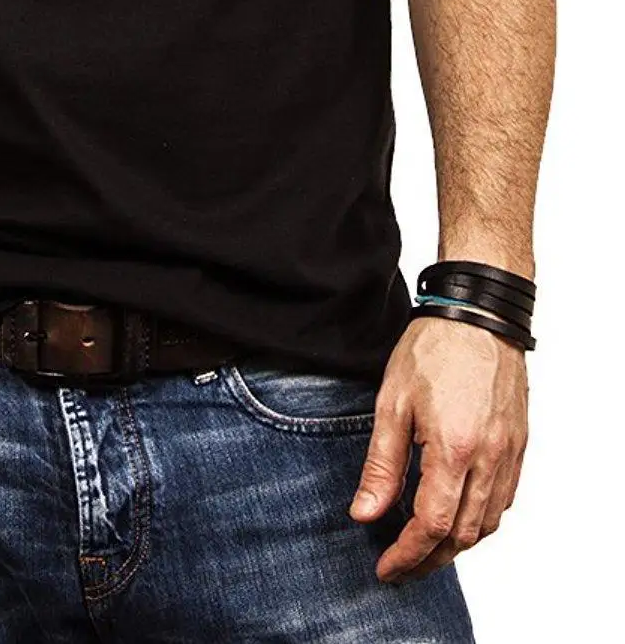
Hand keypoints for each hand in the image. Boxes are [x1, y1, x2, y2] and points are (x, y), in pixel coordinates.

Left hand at [349, 314, 527, 581]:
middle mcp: (489, 459)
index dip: (407, 555)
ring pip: (488, 523)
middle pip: (463, 535)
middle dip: (430, 560)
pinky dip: (481, 519)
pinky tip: (458, 514)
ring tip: (425, 547)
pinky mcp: (519, 444)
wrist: (478, 314)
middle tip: (401, 567)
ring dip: (457, 544)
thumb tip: (364, 514)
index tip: (386, 568)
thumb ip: (381, 465)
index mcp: (453, 450)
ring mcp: (509, 454)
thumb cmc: (432, 349)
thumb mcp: (392, 403)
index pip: (431, 526)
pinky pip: (504, 500)